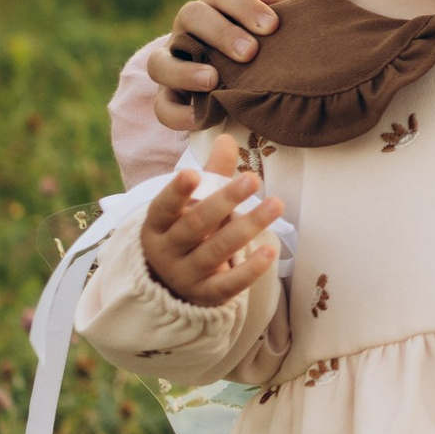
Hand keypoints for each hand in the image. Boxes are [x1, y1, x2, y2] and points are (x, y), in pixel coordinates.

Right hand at [139, 136, 284, 305]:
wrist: (174, 285)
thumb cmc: (188, 232)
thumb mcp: (193, 204)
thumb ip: (212, 174)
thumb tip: (226, 138)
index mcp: (158, 224)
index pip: (164, 206)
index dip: (176, 191)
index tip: (191, 173)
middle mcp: (166, 250)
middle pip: (195, 225)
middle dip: (224, 201)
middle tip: (253, 179)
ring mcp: (185, 275)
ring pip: (217, 250)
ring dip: (248, 226)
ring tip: (276, 204)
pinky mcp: (206, 295)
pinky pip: (229, 284)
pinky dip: (250, 269)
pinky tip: (271, 251)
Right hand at [145, 0, 308, 129]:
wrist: (255, 80)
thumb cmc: (270, 40)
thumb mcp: (280, 15)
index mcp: (216, 6)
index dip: (244, 5)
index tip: (273, 26)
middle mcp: (188, 29)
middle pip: (191, 16)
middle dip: (220, 33)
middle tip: (250, 53)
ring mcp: (174, 63)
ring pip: (160, 62)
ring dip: (185, 71)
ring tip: (212, 80)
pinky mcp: (170, 97)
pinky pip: (162, 106)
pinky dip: (177, 113)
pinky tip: (201, 119)